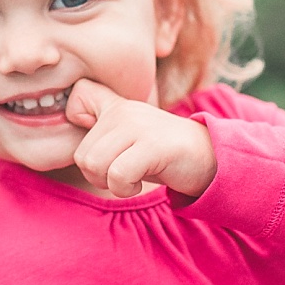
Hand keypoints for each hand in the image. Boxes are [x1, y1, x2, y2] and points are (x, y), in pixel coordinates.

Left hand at [65, 79, 216, 198]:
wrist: (210, 157)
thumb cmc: (161, 154)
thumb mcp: (128, 137)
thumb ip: (102, 131)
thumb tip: (74, 128)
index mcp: (116, 106)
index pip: (78, 95)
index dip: (76, 121)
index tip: (102, 143)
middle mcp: (124, 111)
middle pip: (82, 155)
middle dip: (98, 175)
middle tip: (122, 173)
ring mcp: (138, 127)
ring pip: (95, 165)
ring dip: (111, 184)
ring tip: (131, 178)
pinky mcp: (153, 146)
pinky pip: (118, 176)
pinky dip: (125, 189)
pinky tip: (139, 183)